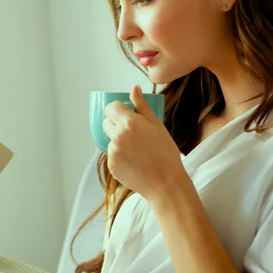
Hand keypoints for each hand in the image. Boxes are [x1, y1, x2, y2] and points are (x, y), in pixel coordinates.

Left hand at [103, 85, 188, 202]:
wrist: (165, 183)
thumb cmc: (166, 153)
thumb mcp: (157, 126)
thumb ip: (142, 106)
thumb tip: (134, 88)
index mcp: (130, 123)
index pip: (111, 107)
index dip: (117, 110)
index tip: (125, 114)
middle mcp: (118, 136)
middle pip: (106, 122)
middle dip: (116, 123)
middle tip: (133, 133)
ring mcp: (113, 151)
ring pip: (109, 139)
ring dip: (118, 140)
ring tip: (136, 149)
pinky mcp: (111, 165)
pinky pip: (111, 154)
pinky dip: (119, 155)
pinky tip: (134, 161)